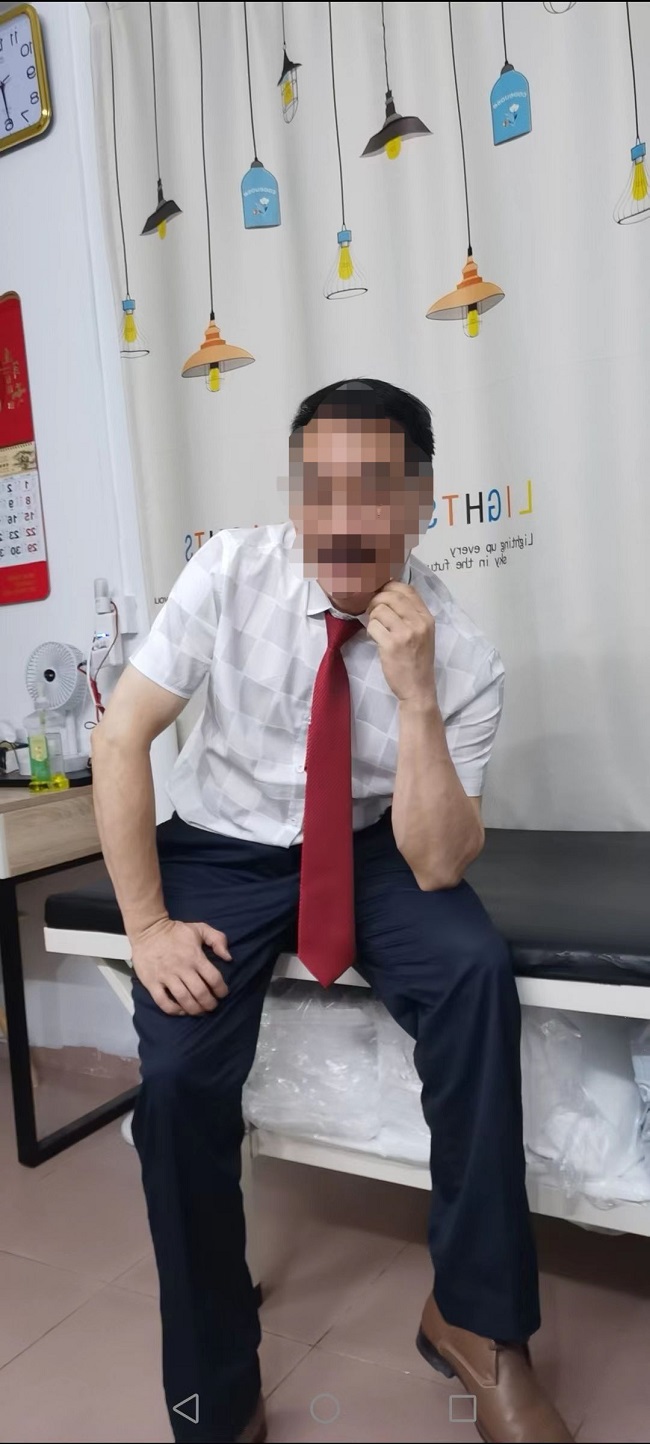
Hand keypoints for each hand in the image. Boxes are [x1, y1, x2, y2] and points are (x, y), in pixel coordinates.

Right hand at [131, 917, 230, 1015]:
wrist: (148, 930)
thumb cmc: (176, 932)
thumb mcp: (200, 929)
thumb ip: (218, 939)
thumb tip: (229, 958)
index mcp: (195, 956)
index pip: (213, 978)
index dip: (221, 990)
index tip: (222, 994)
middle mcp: (182, 968)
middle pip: (200, 993)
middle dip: (210, 1004)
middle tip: (212, 1006)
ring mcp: (166, 976)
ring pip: (184, 999)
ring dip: (195, 1010)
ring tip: (200, 1011)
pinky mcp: (152, 982)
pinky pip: (163, 1002)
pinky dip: (174, 1010)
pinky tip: (181, 1011)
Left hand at [366, 581, 436, 705]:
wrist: (418, 688)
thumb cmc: (418, 661)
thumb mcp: (423, 634)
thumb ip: (411, 614)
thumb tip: (388, 594)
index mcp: (427, 618)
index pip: (407, 589)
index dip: (390, 586)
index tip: (381, 593)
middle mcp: (418, 623)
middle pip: (390, 595)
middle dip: (376, 600)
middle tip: (372, 612)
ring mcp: (406, 633)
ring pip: (379, 609)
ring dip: (372, 617)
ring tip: (376, 628)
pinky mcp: (391, 645)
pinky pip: (373, 626)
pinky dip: (370, 630)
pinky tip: (374, 638)